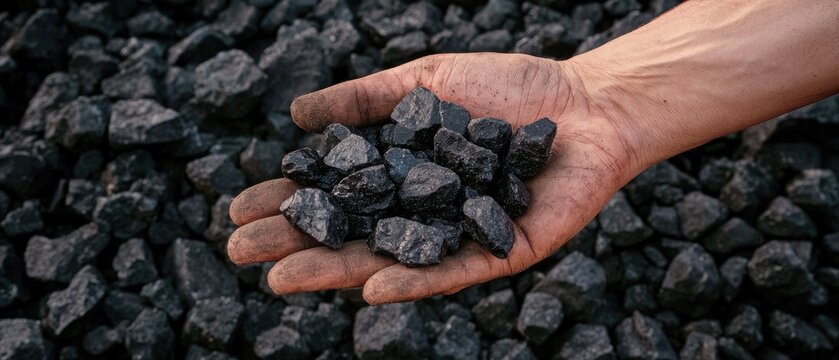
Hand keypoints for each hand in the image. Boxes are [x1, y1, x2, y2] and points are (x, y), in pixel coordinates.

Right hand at [227, 53, 641, 303]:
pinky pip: (452, 272)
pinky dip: (412, 280)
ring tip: (282, 277)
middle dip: (295, 242)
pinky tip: (369, 288)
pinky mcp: (499, 253)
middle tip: (241, 251)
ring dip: (335, 271)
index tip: (237, 207)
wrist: (585, 105)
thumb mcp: (425, 82)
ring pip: (390, 260)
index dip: (288, 201)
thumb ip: (366, 99)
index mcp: (403, 177)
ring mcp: (459, 238)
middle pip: (351, 233)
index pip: (335, 194)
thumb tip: (296, 116)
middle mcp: (423, 214)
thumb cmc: (508, 90)